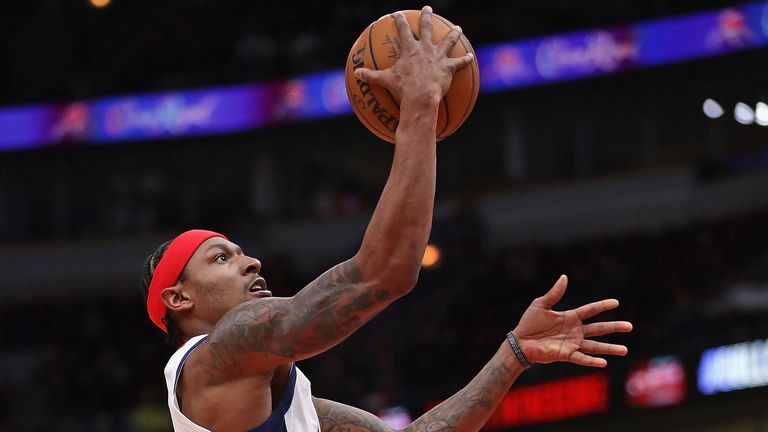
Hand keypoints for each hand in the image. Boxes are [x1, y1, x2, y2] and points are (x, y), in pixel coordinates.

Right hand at [354, 6, 474, 103]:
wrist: (421, 96)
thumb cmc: (402, 88)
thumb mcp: (385, 81)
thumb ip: (371, 76)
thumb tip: (356, 74)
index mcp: (410, 49)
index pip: (403, 30)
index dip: (400, 21)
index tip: (398, 14)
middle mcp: (426, 48)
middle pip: (428, 28)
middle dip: (427, 17)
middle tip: (428, 9)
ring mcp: (439, 57)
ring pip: (448, 41)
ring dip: (453, 34)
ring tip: (457, 28)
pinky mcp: (448, 68)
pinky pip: (459, 63)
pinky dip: (465, 60)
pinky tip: (470, 56)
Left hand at [513, 275, 632, 367]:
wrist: (520, 341)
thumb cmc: (529, 323)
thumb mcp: (541, 304)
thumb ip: (554, 293)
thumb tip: (564, 276)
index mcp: (570, 317)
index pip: (590, 310)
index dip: (603, 306)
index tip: (616, 302)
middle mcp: (575, 331)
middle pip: (598, 329)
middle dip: (614, 327)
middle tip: (630, 326)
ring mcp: (572, 344)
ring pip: (595, 346)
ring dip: (609, 348)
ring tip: (625, 350)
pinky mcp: (566, 355)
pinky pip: (581, 358)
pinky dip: (592, 361)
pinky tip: (604, 362)